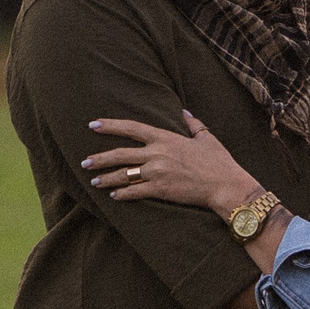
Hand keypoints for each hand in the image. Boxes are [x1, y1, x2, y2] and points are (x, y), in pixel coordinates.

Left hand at [83, 111, 259, 219]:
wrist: (225, 185)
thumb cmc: (219, 162)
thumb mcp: (207, 138)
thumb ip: (193, 124)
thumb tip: (184, 112)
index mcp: (166, 138)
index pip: (132, 128)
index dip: (110, 125)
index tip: (93, 125)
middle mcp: (157, 153)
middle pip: (121, 154)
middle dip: (100, 158)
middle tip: (84, 162)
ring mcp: (157, 172)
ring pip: (123, 174)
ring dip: (106, 178)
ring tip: (94, 182)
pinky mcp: (160, 190)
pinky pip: (134, 192)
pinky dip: (122, 194)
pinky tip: (114, 196)